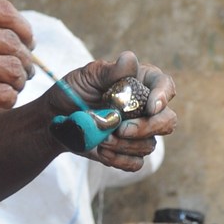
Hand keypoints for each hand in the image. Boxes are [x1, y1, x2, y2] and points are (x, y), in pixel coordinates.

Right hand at [0, 0, 35, 123]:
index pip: (7, 13)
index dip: (24, 29)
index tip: (27, 41)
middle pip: (14, 44)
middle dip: (25, 59)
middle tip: (25, 69)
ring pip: (13, 70)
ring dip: (19, 80)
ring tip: (14, 85)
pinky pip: (3, 95)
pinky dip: (8, 98)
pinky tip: (2, 99)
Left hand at [53, 51, 175, 171]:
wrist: (56, 118)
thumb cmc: (74, 91)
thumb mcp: (88, 76)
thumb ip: (110, 71)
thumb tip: (130, 60)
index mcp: (142, 82)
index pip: (165, 86)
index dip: (163, 97)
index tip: (152, 107)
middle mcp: (146, 108)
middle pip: (167, 121)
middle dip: (146, 128)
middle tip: (121, 130)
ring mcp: (140, 132)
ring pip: (149, 145)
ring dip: (124, 145)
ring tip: (101, 139)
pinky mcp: (128, 152)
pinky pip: (137, 163)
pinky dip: (120, 160)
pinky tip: (102, 152)